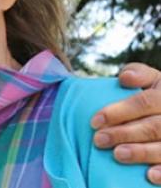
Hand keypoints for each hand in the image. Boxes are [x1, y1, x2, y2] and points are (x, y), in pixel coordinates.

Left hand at [91, 63, 160, 183]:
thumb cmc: (156, 93)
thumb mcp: (152, 79)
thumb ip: (139, 73)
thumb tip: (125, 77)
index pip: (144, 102)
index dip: (119, 111)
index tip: (94, 121)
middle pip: (153, 127)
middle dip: (124, 134)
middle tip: (99, 140)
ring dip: (141, 153)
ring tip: (118, 154)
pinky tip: (148, 175)